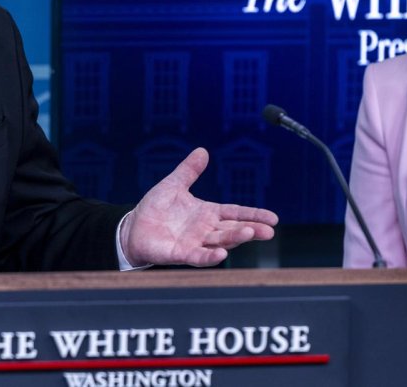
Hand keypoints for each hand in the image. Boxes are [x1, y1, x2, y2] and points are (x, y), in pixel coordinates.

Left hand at [120, 148, 278, 267]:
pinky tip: (222, 254)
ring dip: (235, 239)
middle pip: (233, 229)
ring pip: (220, 241)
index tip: (273, 218)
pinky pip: (197, 256)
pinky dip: (209, 256)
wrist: (133, 227)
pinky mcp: (180, 254)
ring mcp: (194, 243)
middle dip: (251, 229)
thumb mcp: (174, 184)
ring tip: (250, 233)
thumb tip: (202, 151)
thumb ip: (189, 170)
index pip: (235, 213)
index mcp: (207, 213)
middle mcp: (205, 230)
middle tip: (269, 231)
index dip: (254, 215)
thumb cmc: (155, 209)